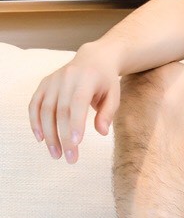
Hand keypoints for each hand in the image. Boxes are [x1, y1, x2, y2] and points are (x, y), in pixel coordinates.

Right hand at [28, 42, 120, 164]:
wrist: (94, 59)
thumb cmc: (106, 81)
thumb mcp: (114, 95)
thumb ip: (108, 113)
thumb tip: (102, 132)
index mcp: (87, 78)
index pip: (78, 102)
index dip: (75, 123)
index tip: (76, 143)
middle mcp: (67, 77)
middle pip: (61, 110)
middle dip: (63, 136)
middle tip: (69, 158)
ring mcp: (53, 80)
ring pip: (45, 110)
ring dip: (48, 134)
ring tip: (56, 154)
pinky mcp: (44, 84)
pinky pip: (35, 104)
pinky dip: (35, 122)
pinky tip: (40, 139)